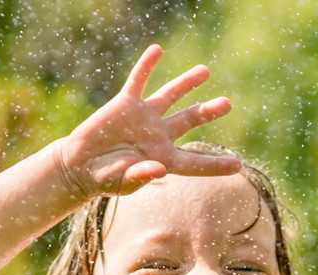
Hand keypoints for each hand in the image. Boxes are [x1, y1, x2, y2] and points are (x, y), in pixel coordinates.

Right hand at [54, 45, 241, 197]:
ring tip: (204, 72)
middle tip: (227, 103)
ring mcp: (144, 117)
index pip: (194, 162)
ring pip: (170, 96)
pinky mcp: (125, 104)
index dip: (214, 165)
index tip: (237, 165)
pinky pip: (138, 81)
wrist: (80, 165)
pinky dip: (146, 66)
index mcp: (164, 158)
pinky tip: (156, 50)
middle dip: (208, 112)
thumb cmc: (104, 179)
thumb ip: (141, 176)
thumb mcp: (122, 182)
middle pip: (189, 120)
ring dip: (186, 83)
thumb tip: (160, 169)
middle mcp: (159, 135)